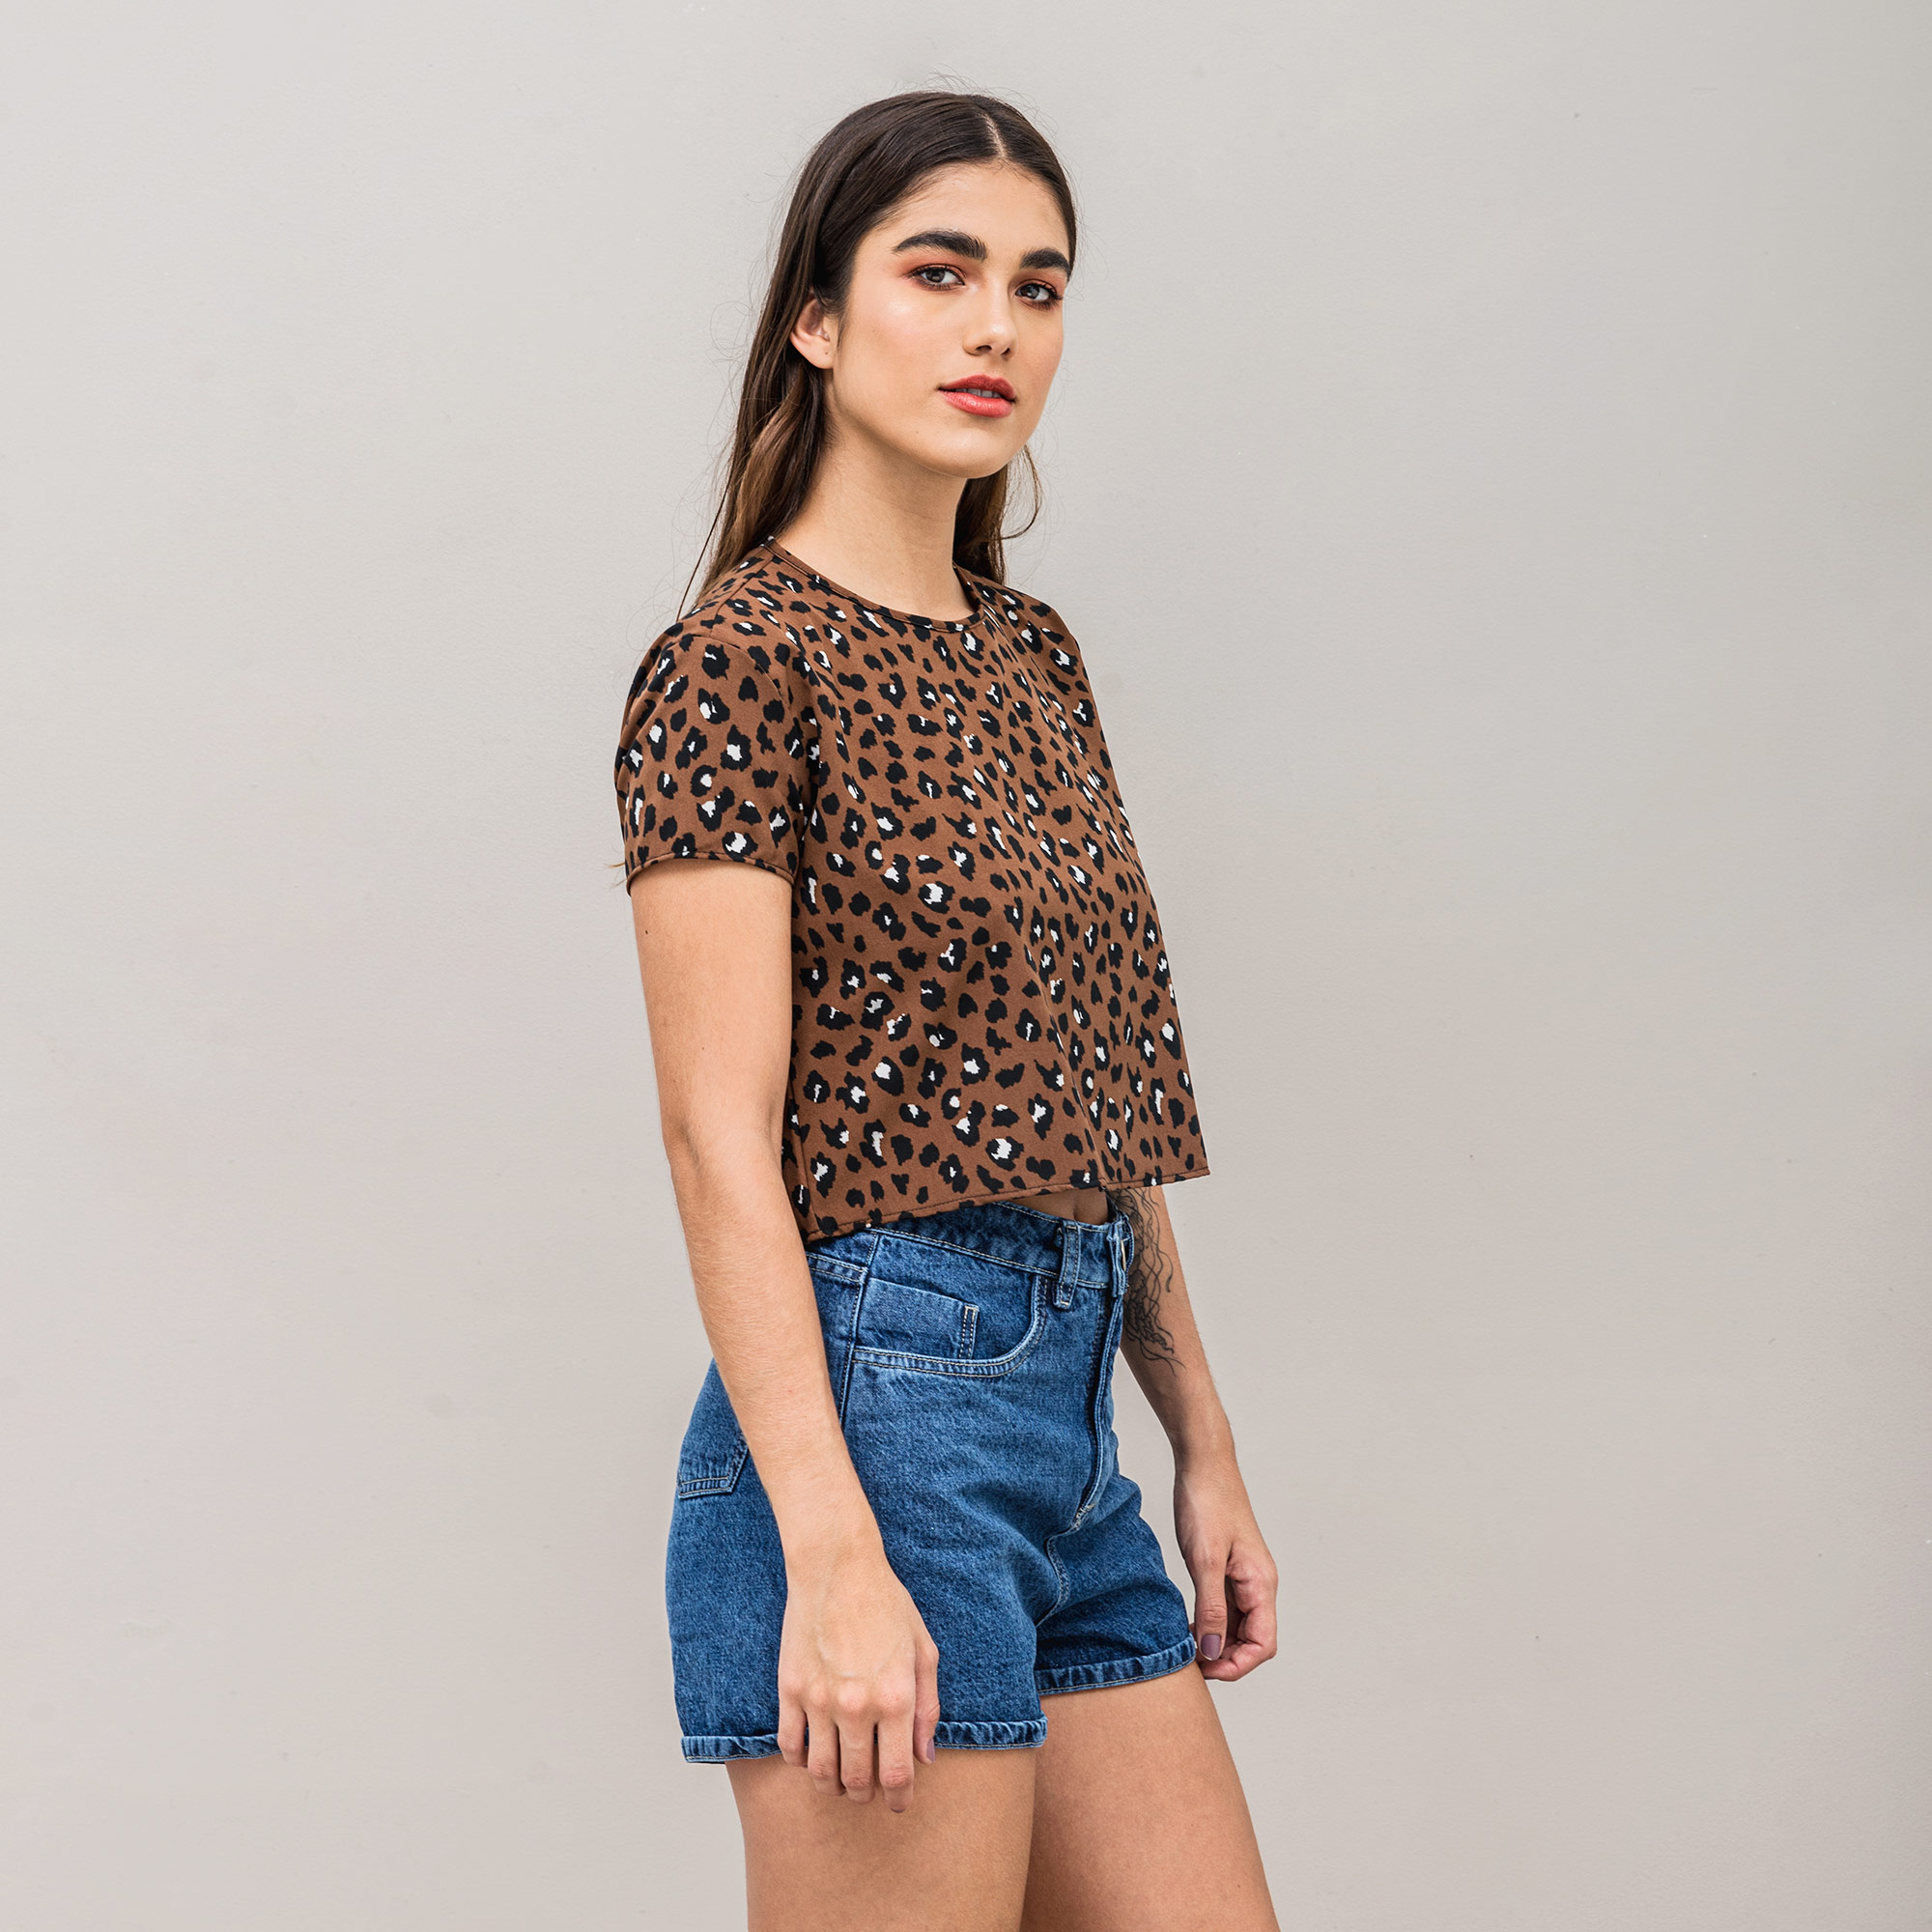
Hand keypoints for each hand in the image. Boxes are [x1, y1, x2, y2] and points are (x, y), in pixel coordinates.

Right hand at [776, 1526, 942, 1809]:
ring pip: (820, 1771)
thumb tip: (924, 1757)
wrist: (837, 1568)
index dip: (899, 1799)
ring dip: (832, 1785)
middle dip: (865, 1793)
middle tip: (868, 1789)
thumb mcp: (923, 1651)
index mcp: (896, 1698)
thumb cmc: (886, 1604)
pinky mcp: (790, 1689)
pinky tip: (811, 1755)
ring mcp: (819, 1700)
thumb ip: (928, 1708)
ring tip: (839, 1780)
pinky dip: (800, 1761)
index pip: (897, 1774)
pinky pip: (789, 1746)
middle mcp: (857, 1706)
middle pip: (857, 1779)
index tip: (898, 1804)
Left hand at [1174, 1454, 1278, 1680]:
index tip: (1206, 1668)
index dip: (1238, 1665)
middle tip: (1190, 1662)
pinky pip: (1225, 1607)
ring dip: (1217, 1642)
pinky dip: (1210, 1622)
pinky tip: (1188, 1624)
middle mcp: (1258, 1583)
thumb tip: (1213, 1651)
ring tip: (1186, 1646)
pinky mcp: (1227, 1568)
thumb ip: (1211, 1607)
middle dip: (1226, 1658)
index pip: (1264, 1644)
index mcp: (1261, 1583)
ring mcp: (1243, 1576)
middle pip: (1253, 1640)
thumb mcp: (1204, 1559)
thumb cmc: (1207, 1502)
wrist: (1203, 1463)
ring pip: (1238, 1625)